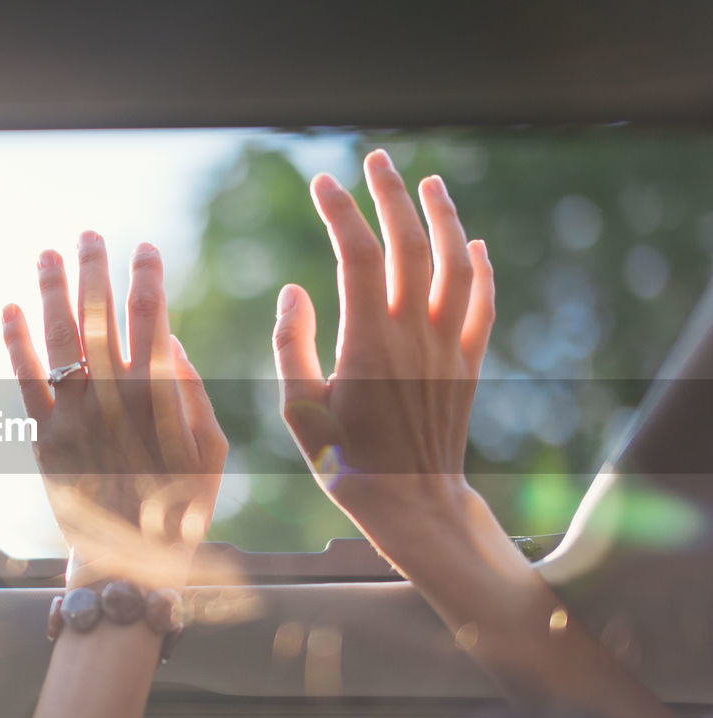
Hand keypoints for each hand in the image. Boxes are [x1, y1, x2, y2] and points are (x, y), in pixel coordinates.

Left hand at [2, 232, 226, 587]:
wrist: (126, 565)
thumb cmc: (178, 510)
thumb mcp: (211, 456)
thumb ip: (193, 397)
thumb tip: (173, 343)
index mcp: (159, 398)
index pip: (152, 321)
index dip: (147, 280)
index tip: (145, 247)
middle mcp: (115, 399)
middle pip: (101, 318)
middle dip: (95, 272)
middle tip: (90, 234)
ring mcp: (75, 416)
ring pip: (61, 340)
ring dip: (53, 291)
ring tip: (48, 253)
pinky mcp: (43, 437)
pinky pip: (25, 381)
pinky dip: (15, 342)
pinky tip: (9, 307)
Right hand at [271, 149, 495, 538]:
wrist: (411, 503)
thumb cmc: (344, 462)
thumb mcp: (299, 411)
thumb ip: (290, 346)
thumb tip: (293, 289)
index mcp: (367, 342)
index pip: (358, 255)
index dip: (340, 212)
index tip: (321, 182)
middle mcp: (413, 335)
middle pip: (409, 244)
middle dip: (390, 194)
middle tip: (375, 158)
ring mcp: (448, 346)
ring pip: (455, 263)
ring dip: (443, 216)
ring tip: (428, 182)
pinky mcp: (468, 364)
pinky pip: (483, 303)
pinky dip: (481, 268)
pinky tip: (472, 243)